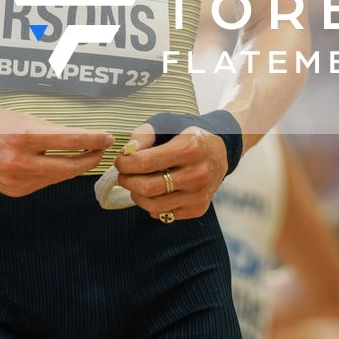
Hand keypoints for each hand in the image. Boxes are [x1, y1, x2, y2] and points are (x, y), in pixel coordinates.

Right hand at [0, 104, 112, 197]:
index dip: (93, 139)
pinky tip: (56, 164)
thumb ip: (50, 131)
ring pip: (58, 177)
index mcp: (23, 136)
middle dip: (91, 157)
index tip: (107, 137)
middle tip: (101, 148)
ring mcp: (17, 180)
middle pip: (70, 165)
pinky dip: (52, 173)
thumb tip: (79, 138)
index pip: (70, 140)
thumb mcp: (20, 117)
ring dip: (74, 166)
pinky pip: (42, 183)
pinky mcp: (14, 191)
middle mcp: (20, 162)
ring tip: (84, 155)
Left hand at [111, 120, 226, 219]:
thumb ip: (144, 134)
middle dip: (127, 181)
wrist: (219, 150)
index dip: (125, 164)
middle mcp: (198, 173)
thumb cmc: (186, 134)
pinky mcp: (199, 209)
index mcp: (190, 148)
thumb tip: (126, 152)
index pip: (145, 163)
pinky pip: (164, 214)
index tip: (119, 161)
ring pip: (153, 205)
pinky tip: (154, 191)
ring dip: (136, 195)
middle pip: (147, 188)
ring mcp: (200, 194)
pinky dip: (152, 205)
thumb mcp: (166, 123)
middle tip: (123, 174)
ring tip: (136, 183)